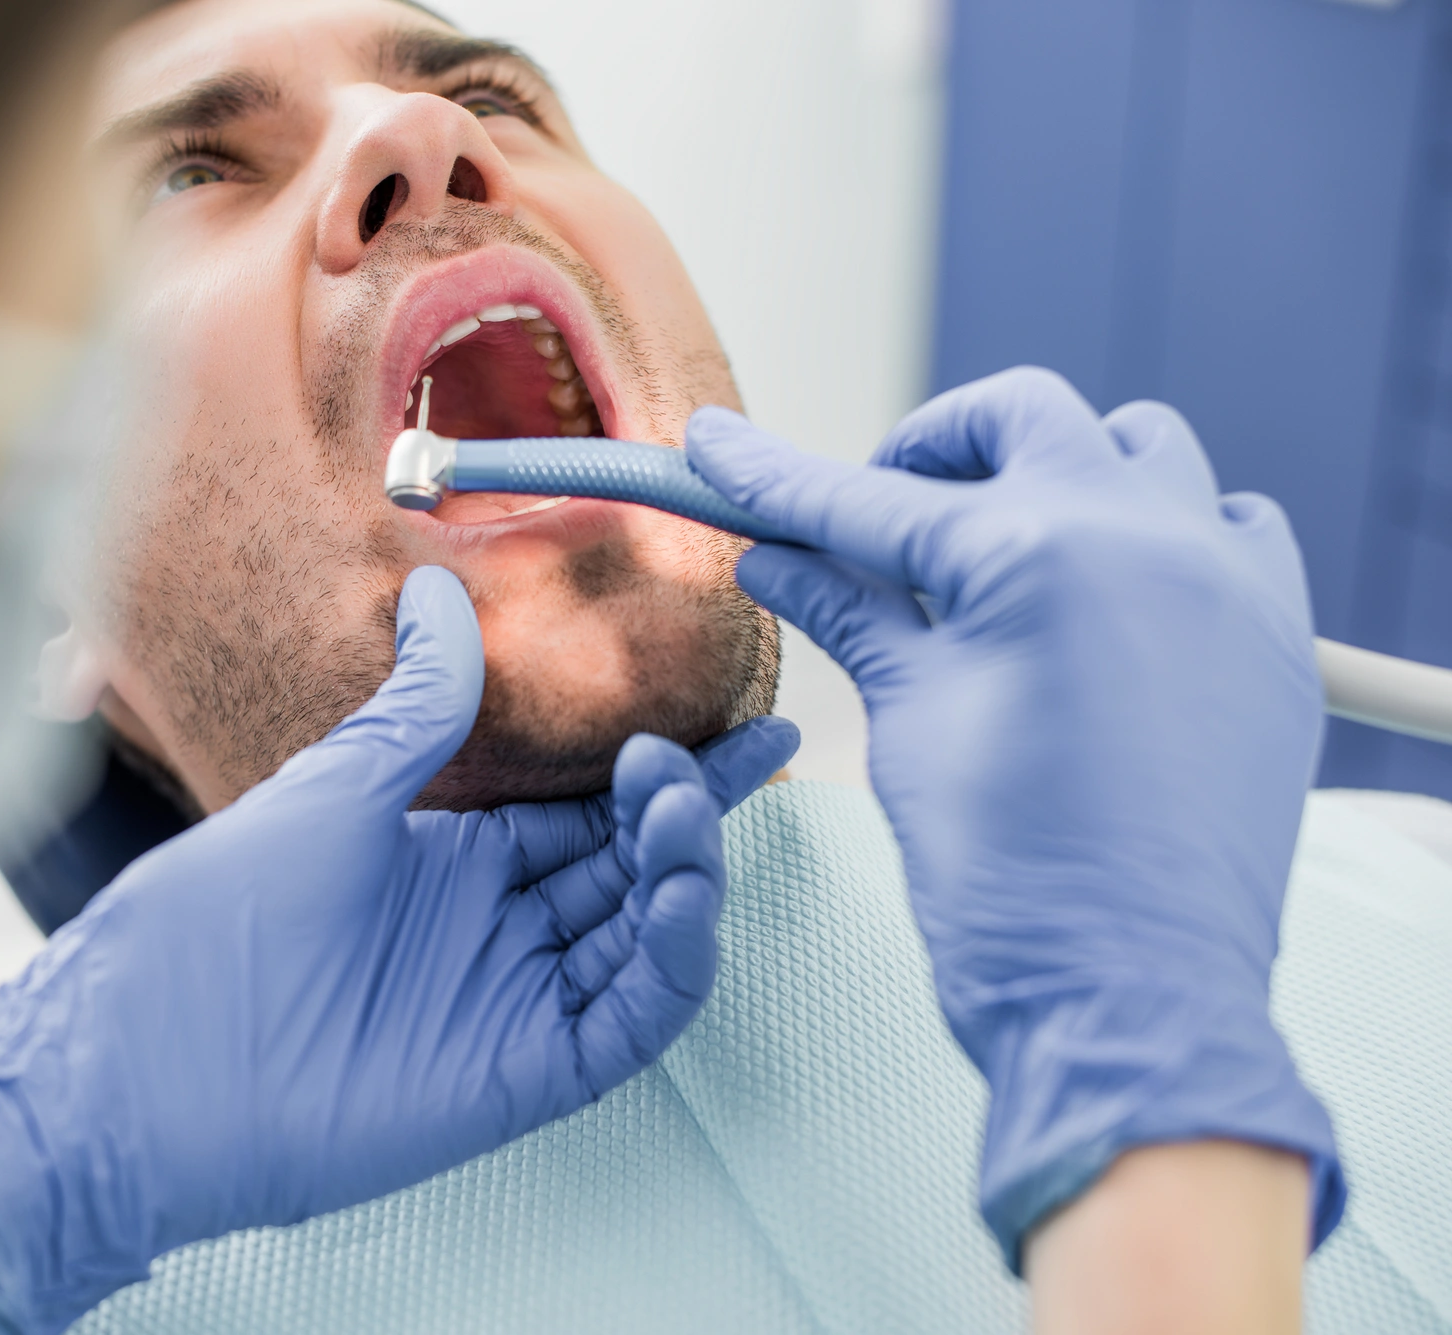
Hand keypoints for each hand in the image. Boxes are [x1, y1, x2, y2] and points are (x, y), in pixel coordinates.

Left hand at [0, 565, 796, 1334]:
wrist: (147, 1057)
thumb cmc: (217, 915)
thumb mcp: (334, 786)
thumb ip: (415, 702)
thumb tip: (439, 586)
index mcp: (452, 859)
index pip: (587, 806)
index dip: (665, 766)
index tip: (744, 713)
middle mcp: (495, 929)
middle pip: (629, 863)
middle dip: (694, 805)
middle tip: (750, 743)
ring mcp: (513, 1000)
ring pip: (642, 935)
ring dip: (681, 867)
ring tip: (678, 801)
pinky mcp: (524, 1071)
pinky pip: (630, 1016)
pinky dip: (672, 958)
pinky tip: (681, 893)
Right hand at [685, 368, 1341, 1268]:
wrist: (1127, 998)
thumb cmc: (1005, 876)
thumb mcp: (910, 721)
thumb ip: (851, 612)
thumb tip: (775, 558)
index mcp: (1035, 556)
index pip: (872, 501)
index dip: (779, 479)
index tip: (719, 448)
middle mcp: (1145, 535)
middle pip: (1020, 418)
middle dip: (932, 450)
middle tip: (881, 517)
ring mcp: (1224, 578)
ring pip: (1139, 445)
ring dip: (1059, 471)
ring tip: (1003, 549)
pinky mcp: (1274, 634)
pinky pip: (1233, 522)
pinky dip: (1167, 529)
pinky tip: (1109, 596)